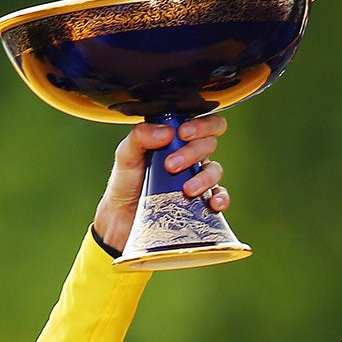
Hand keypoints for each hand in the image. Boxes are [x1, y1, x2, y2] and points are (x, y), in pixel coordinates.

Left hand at [93, 116, 227, 253]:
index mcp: (177, 139)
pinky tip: (213, 203)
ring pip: (215, 170)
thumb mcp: (126, 156)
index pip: (203, 122)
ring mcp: (197, 180)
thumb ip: (140, 136)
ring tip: (186, 189)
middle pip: (209, 143)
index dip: (201, 124)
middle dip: (193, 151)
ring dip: (204, 177)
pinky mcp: (200, 203)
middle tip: (171, 165)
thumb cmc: (125, 182)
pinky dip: (221, 198)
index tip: (182, 133)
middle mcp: (191, 157)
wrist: (120, 219)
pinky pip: (220, 197)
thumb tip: (167, 132)